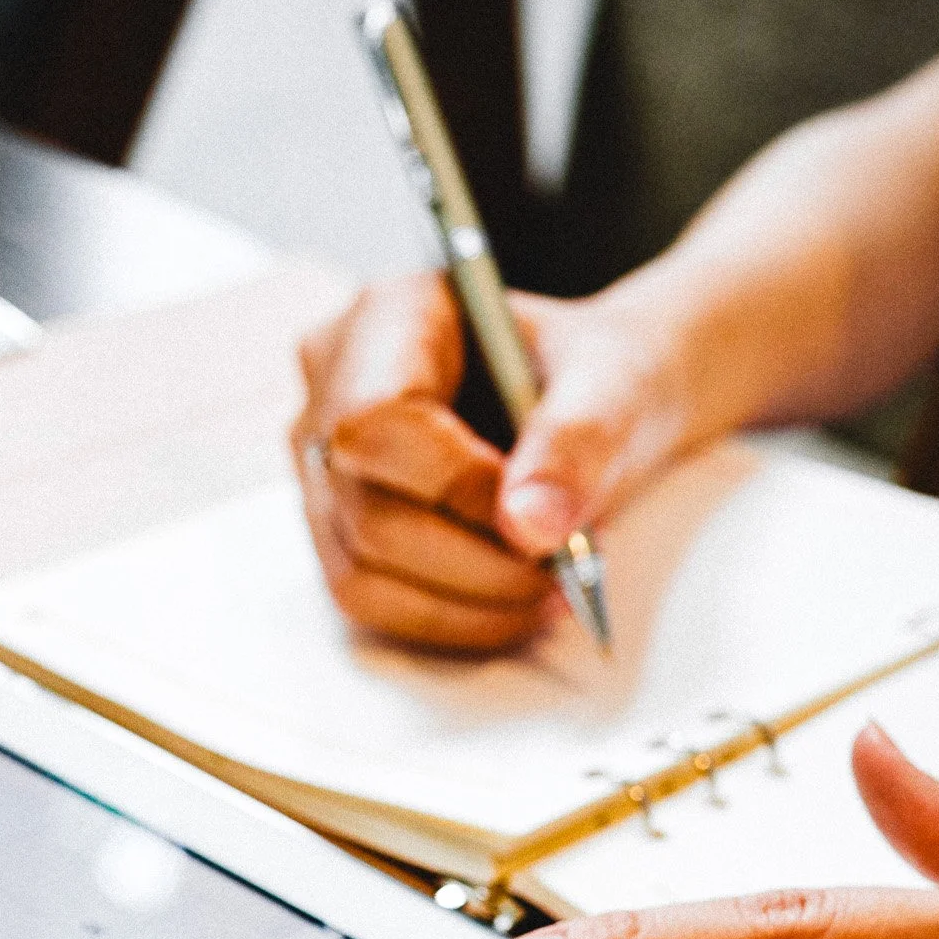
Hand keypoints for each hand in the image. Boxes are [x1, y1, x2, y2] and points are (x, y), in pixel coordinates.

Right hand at [288, 273, 695, 652]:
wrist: (594, 405)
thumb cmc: (594, 376)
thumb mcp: (615, 381)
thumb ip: (579, 438)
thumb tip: (529, 525)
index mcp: (387, 317)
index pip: (376, 419)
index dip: (453, 485)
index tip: (533, 515)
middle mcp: (331, 391)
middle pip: (366, 508)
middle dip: (474, 561)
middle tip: (559, 567)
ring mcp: (323, 469)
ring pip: (360, 571)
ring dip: (467, 602)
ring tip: (547, 588)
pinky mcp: (337, 531)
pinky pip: (369, 603)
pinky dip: (451, 620)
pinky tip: (513, 605)